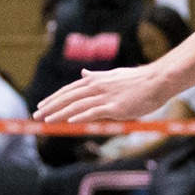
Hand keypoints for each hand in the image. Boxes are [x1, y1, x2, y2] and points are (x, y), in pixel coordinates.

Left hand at [35, 64, 171, 123]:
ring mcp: (105, 96)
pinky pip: (94, 112)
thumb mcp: (113, 75)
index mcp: (95, 80)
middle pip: (68, 97)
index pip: (68, 90)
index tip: (41, 105)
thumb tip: (83, 73)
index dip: (53, 98)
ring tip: (46, 120)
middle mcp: (96, 86)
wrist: (158, 81)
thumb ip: (96, 76)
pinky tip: (69, 121)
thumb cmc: (138, 80)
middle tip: (36, 115)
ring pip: (77, 105)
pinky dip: (80, 116)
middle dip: (50, 106)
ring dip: (59, 113)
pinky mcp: (115, 106)